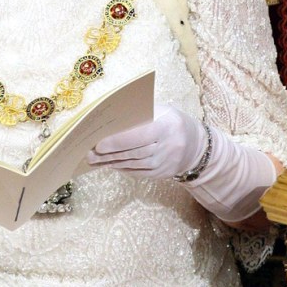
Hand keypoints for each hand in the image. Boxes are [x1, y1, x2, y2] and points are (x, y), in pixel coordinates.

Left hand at [87, 104, 206, 178]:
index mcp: (167, 127)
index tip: (100, 142)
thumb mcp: (162, 111)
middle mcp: (168, 147)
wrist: (196, 145)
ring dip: (112, 162)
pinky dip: (122, 168)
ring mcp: (166, 164)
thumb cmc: (172, 121)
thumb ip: (141, 114)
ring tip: (94, 159)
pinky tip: (110, 164)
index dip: (119, 140)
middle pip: (134, 152)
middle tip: (90, 152)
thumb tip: (112, 117)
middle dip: (110, 153)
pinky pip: (138, 172)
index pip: (140, 135)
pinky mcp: (162, 175)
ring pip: (134, 164)